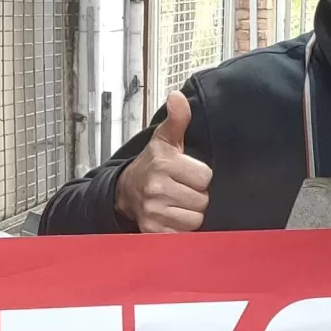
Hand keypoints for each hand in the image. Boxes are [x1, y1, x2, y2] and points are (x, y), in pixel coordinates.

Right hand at [117, 91, 212, 233]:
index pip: (205, 177)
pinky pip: (183, 234)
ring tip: (178, 203)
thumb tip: (178, 96)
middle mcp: (156, 188)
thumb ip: (178, 119)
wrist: (124, 191)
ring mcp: (153, 212)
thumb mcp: (164, 139)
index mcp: (163, 164)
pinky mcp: (153, 231)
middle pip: (202, 200)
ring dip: (190, 213)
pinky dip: (181, 229)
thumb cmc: (151, 165)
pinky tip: (173, 216)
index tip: (187, 174)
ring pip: (195, 219)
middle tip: (182, 189)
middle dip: (196, 196)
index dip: (199, 176)